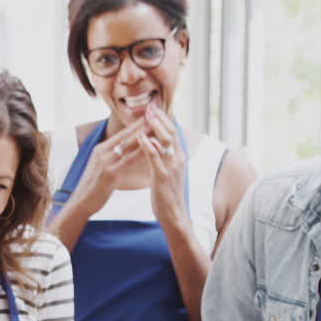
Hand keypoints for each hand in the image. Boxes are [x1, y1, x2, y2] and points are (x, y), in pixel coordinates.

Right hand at [71, 120, 148, 214]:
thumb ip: (110, 157)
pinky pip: (128, 160)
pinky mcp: (109, 173)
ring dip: (143, 135)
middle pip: (125, 136)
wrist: (81, 201)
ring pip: (127, 145)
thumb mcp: (99, 167)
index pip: (120, 134)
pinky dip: (140, 153)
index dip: (135, 125)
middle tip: (155, 115)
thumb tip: (121, 152)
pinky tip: (150, 149)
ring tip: (156, 127)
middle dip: (141, 125)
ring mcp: (105, 161)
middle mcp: (102, 152)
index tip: (147, 117)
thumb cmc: (93, 187)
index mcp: (100, 149)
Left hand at [141, 104, 187, 226]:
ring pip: (165, 141)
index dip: (164, 119)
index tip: (154, 107)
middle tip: (150, 106)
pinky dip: (148, 146)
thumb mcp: (167, 171)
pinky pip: (156, 158)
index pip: (172, 132)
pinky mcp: (163, 177)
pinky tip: (141, 137)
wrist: (174, 215)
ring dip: (156, 127)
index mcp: (178, 157)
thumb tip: (156, 142)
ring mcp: (172, 167)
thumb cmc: (167, 194)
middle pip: (171, 132)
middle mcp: (178, 159)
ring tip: (146, 115)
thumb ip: (163, 156)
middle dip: (160, 118)